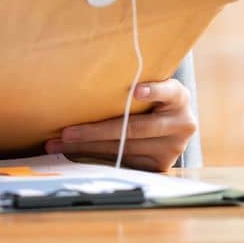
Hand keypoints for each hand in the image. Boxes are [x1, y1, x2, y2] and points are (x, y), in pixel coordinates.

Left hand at [44, 78, 195, 172]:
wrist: (173, 120)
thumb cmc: (151, 96)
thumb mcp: (153, 83)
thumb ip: (136, 81)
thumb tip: (89, 77)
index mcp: (179, 97)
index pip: (168, 92)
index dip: (153, 91)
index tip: (135, 91)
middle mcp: (181, 123)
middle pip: (134, 128)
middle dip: (96, 131)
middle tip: (67, 132)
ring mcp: (173, 148)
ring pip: (124, 149)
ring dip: (89, 147)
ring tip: (62, 144)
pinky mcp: (161, 165)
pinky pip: (124, 162)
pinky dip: (97, 157)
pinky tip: (77, 154)